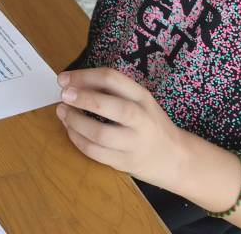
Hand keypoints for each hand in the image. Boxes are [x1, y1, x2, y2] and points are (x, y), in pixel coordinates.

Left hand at [56, 67, 187, 189]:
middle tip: (63, 95)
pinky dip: (77, 140)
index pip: (112, 79)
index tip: (63, 79)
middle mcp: (141, 119)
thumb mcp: (139, 101)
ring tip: (62, 112)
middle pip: (111, 106)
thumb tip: (72, 83)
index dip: (84, 76)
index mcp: (143, 97)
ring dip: (75, 122)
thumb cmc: (150, 123)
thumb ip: (112, 91)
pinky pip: (96, 153)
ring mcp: (134, 144)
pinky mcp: (125, 163)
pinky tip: (70, 130)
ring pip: (100, 134)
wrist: (177, 159)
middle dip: (83, 98)